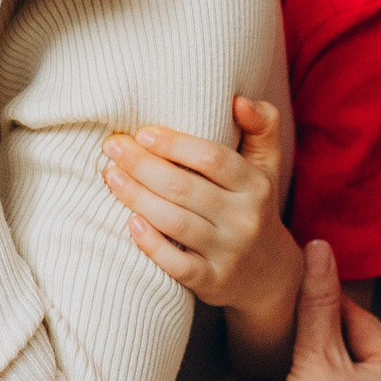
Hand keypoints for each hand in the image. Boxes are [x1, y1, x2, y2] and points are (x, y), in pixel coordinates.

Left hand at [102, 97, 295, 316]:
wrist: (269, 275)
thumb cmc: (254, 207)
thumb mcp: (267, 167)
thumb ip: (261, 127)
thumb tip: (239, 99)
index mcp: (257, 185)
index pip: (213, 158)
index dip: (174, 144)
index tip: (140, 133)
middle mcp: (246, 218)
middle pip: (185, 188)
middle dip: (143, 165)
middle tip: (111, 148)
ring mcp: (229, 252)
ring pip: (176, 223)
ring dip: (137, 197)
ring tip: (111, 176)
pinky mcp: (213, 282)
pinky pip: (177, 264)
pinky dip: (151, 244)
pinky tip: (130, 223)